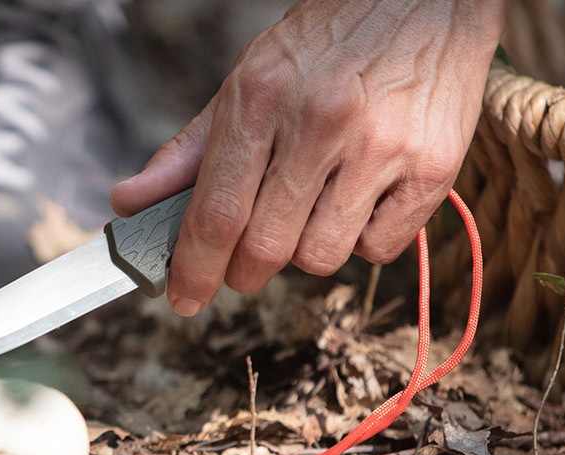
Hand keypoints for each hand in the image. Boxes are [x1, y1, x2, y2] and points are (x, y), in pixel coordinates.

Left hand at [111, 0, 506, 314]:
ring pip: (320, 257)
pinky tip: (357, 201)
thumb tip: (130, 202)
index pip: (216, 212)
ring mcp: (382, 146)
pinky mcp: (435, 168)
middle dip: (242, 272)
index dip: (193, 268)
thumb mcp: (246, 83)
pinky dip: (359, 241)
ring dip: (302, 253)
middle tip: (243, 263)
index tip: (183, 298)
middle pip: (265, 247)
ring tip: (308, 211)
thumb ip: (188, 151)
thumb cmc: (325, 45)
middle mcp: (321, 122)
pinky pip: (378, 250)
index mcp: (261, 98)